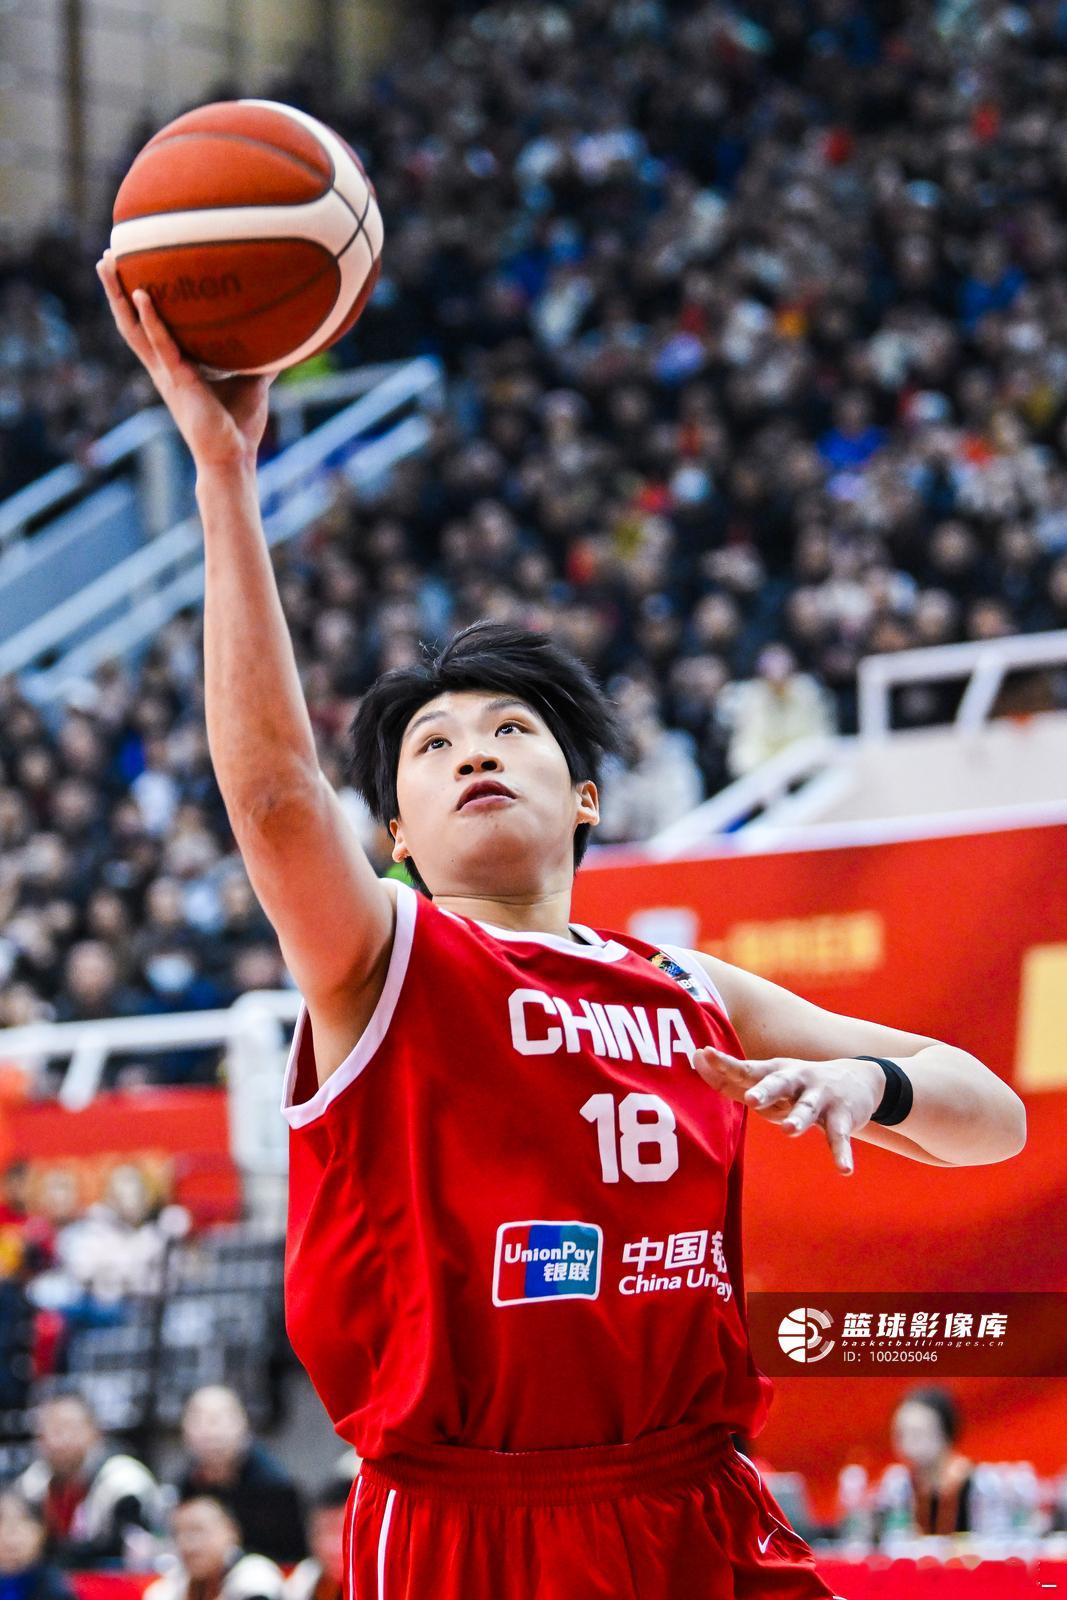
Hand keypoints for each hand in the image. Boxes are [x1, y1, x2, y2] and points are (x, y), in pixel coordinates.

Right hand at [96, 250, 271, 472]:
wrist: (234, 458)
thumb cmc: (239, 426)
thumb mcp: (253, 383)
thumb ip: (262, 359)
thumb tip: (286, 338)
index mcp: (175, 367)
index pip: (148, 328)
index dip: (135, 302)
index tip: (130, 270)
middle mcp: (164, 367)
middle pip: (130, 322)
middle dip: (116, 290)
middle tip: (108, 256)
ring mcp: (168, 373)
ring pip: (134, 329)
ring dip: (119, 295)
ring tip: (110, 263)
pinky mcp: (179, 381)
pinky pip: (162, 344)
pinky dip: (153, 320)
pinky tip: (144, 294)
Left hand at [692, 1046, 884, 1174]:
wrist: (859, 1079)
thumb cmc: (798, 1085)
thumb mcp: (769, 1078)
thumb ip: (733, 1077)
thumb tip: (695, 1058)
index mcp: (775, 1072)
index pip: (748, 1068)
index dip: (726, 1063)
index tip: (704, 1054)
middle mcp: (797, 1080)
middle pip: (779, 1083)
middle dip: (766, 1090)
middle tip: (751, 1098)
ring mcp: (821, 1097)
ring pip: (808, 1108)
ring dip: (799, 1118)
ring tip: (789, 1130)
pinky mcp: (842, 1116)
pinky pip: (840, 1137)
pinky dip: (842, 1153)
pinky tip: (844, 1170)